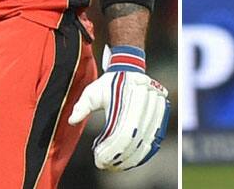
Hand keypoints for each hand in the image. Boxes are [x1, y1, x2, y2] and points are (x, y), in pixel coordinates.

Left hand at [67, 46, 169, 170]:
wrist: (128, 69)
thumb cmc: (107, 84)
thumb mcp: (92, 91)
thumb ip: (82, 106)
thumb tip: (71, 120)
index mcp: (126, 94)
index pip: (123, 131)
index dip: (113, 149)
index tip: (100, 159)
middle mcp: (144, 98)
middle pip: (136, 137)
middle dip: (122, 155)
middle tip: (108, 165)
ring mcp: (156, 104)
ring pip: (148, 138)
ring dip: (134, 155)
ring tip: (119, 165)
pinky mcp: (162, 110)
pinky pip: (157, 134)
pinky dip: (146, 149)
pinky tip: (134, 158)